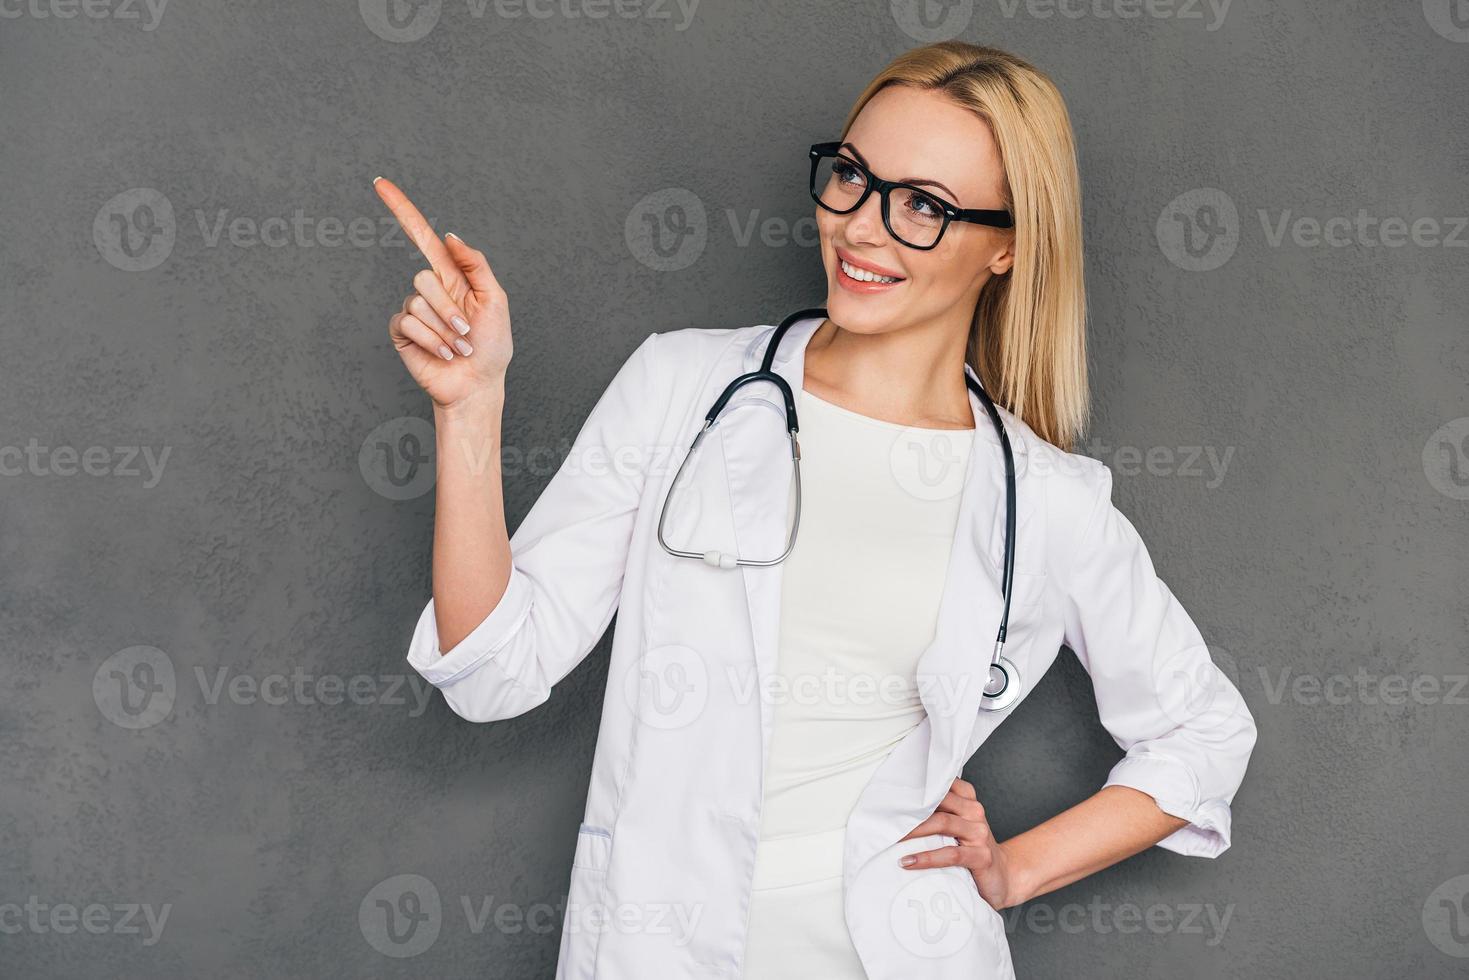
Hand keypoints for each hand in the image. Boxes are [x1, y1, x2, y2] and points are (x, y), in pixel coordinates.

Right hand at [373, 177, 512, 409]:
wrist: (477, 385)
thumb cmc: (492, 346)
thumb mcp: (496, 301)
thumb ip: (475, 265)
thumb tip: (449, 236)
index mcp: (452, 277)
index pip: (421, 236)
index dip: (402, 210)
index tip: (380, 184)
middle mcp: (430, 290)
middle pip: (424, 278)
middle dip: (450, 309)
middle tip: (467, 332)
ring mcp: (414, 311)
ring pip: (418, 303)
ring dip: (445, 330)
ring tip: (459, 347)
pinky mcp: (402, 333)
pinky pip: (408, 323)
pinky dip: (431, 340)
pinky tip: (444, 354)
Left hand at [898, 777, 1021, 909]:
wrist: (1003, 877)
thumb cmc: (971, 849)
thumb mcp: (956, 827)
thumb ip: (937, 813)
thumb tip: (896, 809)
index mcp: (967, 800)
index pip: (940, 785)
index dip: (916, 788)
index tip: (891, 794)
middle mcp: (975, 811)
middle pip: (937, 802)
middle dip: (909, 810)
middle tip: (885, 818)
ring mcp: (980, 833)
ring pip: (942, 823)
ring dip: (914, 831)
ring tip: (892, 839)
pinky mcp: (982, 856)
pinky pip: (950, 854)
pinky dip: (926, 858)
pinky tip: (908, 862)